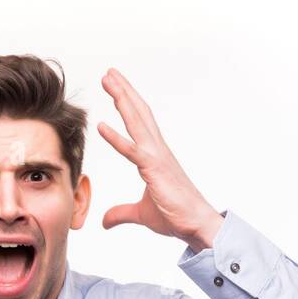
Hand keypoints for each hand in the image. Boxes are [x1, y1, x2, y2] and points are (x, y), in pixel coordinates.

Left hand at [97, 67, 222, 252]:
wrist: (197, 224)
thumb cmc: (175, 216)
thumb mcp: (141, 214)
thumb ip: (121, 213)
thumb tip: (104, 221)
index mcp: (155, 155)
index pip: (140, 123)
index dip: (128, 103)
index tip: (115, 87)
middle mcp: (157, 150)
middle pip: (138, 113)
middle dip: (124, 91)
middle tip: (109, 73)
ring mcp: (157, 157)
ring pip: (137, 121)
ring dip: (122, 99)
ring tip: (108, 80)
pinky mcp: (154, 170)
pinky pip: (132, 151)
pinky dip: (116, 138)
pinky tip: (100, 126)